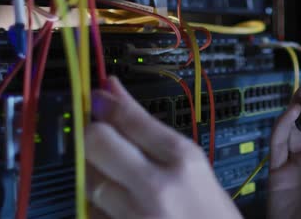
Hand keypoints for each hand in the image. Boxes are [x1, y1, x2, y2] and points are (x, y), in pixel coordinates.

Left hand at [85, 76, 241, 218]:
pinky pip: (91, 211)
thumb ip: (150, 132)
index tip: (97, 95)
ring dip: (98, 174)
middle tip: (104, 138)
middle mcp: (157, 185)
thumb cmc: (211, 211)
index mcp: (183, 158)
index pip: (130, 120)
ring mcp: (135, 215)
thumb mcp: (193, 165)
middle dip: (94, 134)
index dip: (107, 103)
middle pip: (97, 141)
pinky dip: (99, 205)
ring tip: (122, 181)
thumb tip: (113, 94)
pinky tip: (122, 206)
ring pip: (89, 178)